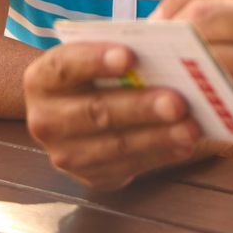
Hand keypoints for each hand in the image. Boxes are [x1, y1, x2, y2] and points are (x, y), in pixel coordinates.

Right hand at [22, 42, 201, 191]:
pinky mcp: (90, 177)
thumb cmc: (93, 76)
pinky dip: (160, 155)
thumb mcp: (93, 59)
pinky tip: (185, 145)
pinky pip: (128, 167)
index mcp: (41, 79)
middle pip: (95, 111)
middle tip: (178, 101)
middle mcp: (45, 119)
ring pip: (115, 145)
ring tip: (190, 127)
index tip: (129, 56)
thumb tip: (164, 54)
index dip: (95, 60)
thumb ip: (118, 56)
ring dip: (157, 137)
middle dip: (140, 107)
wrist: (71, 114)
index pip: (65, 66)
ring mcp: (65, 154)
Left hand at [155, 0, 232, 182]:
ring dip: (177, 68)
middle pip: (205, 10)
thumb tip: (186, 16)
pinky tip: (187, 109)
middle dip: (170, 33)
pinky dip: (193, 101)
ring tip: (167, 80)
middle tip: (155, 54)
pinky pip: (214, 94)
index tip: (161, 19)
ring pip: (204, 50)